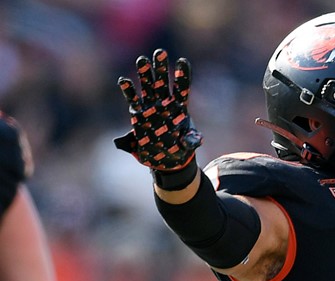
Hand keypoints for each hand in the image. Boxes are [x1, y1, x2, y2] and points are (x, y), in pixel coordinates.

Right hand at [113, 49, 201, 178]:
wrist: (164, 158)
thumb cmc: (179, 149)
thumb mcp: (188, 145)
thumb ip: (192, 141)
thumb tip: (195, 141)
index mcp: (180, 107)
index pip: (182, 87)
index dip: (182, 75)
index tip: (183, 61)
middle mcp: (165, 103)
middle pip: (163, 82)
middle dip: (162, 68)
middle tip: (160, 52)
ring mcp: (151, 106)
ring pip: (148, 86)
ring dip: (145, 74)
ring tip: (142, 60)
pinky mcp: (138, 114)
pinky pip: (133, 99)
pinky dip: (128, 90)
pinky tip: (124, 80)